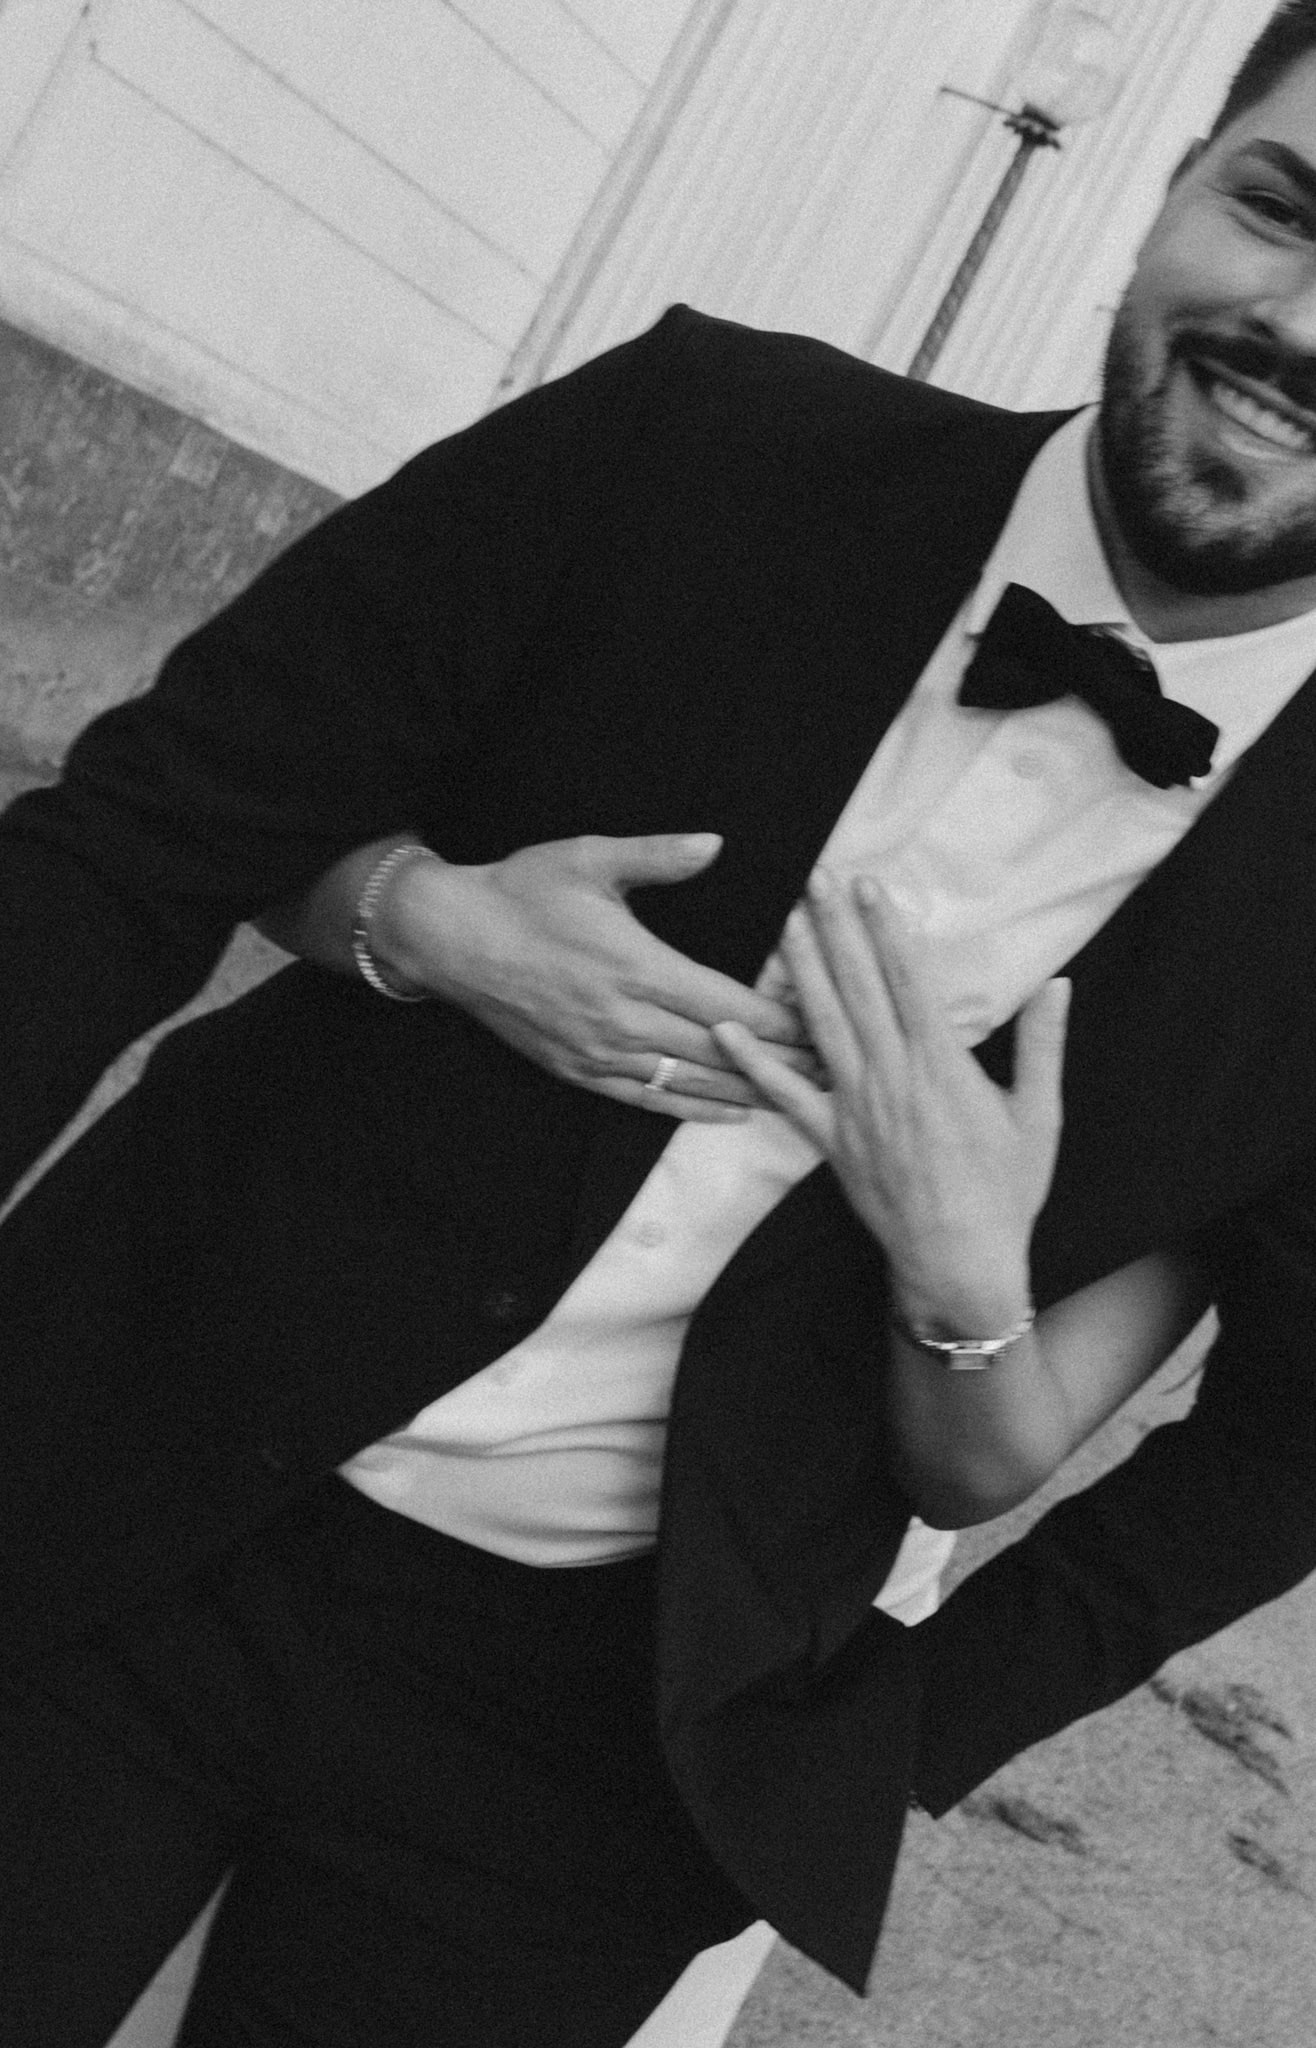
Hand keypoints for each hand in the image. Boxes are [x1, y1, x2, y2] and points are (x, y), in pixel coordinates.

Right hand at [377, 832, 816, 1119]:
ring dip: (750, 1091)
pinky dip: (694, 1108)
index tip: (828, 1022)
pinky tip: (732, 1114)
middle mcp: (623, 1020)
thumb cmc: (522, 890)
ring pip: (691, 1083)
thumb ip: (658, 855)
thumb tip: (715, 843)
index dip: (784, 1020)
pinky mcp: (579, 1071)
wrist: (449, 937)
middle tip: (838, 1066)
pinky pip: (648, 1099)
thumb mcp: (589, 858)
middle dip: (784, 1061)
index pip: (729, 1005)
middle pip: (723, 1051)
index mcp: (636, 967)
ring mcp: (600, 1053)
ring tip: (803, 1096)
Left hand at [714, 870, 1069, 1324]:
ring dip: (802, 972)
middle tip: (817, 879)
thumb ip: (1043, 1046)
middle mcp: (892, 1077)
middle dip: (838, 930)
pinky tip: (725, 1028)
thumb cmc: (1006, 1192)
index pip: (908, 980)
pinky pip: (786, 1095)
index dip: (885, 929)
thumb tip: (1058, 985)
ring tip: (786, 924)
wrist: (959, 1262)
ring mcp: (855, 1107)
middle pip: (859, 989)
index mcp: (943, 1066)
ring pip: (822, 1026)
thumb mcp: (1040, 1117)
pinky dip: (754, 1062)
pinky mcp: (830, 1139)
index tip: (868, 887)